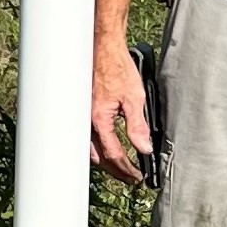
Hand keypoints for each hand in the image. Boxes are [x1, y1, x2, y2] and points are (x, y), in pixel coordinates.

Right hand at [89, 37, 150, 184]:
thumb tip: (144, 149)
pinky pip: (87, 137)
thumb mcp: (135, 97)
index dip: (127, 169)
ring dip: (105, 162)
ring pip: (91, 149)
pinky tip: (104, 148)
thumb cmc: (117, 67)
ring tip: (120, 169)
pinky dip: (97, 148)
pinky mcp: (84, 109)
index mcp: (100, 119)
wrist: (102, 48)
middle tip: (130, 179)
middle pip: (100, 157)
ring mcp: (83, 115)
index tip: (138, 177)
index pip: (114, 154)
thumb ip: (138, 126)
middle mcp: (87, 120)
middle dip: (116, 171)